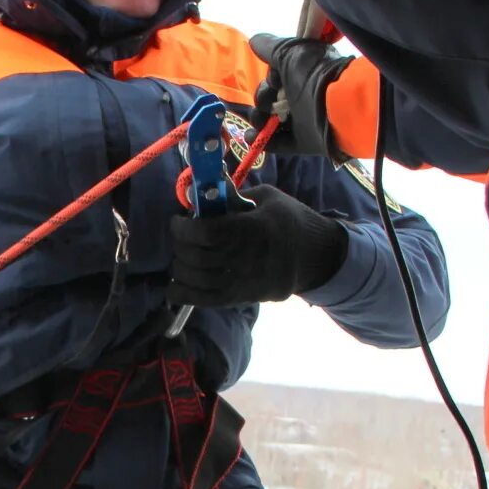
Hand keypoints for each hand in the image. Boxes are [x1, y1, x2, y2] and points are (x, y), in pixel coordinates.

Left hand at [167, 184, 348, 306]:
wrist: (313, 256)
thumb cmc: (289, 221)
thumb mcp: (266, 198)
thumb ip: (232, 195)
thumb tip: (200, 188)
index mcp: (251, 230)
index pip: (205, 233)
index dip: (184, 227)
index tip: (179, 220)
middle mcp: (243, 259)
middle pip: (195, 256)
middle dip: (181, 244)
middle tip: (183, 236)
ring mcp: (239, 283)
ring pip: (194, 279)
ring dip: (180, 265)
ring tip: (185, 254)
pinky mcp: (238, 298)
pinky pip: (201, 301)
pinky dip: (181, 293)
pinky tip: (175, 284)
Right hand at [250, 33, 355, 162]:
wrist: (340, 106)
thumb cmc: (313, 75)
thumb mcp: (289, 52)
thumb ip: (269, 46)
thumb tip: (253, 40)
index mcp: (303, 71)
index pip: (277, 74)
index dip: (270, 77)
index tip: (276, 79)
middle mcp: (303, 93)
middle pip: (270, 97)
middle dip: (262, 99)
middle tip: (269, 102)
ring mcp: (303, 118)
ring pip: (270, 119)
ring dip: (259, 118)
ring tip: (261, 121)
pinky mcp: (303, 139)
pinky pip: (277, 141)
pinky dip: (261, 139)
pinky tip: (250, 137)